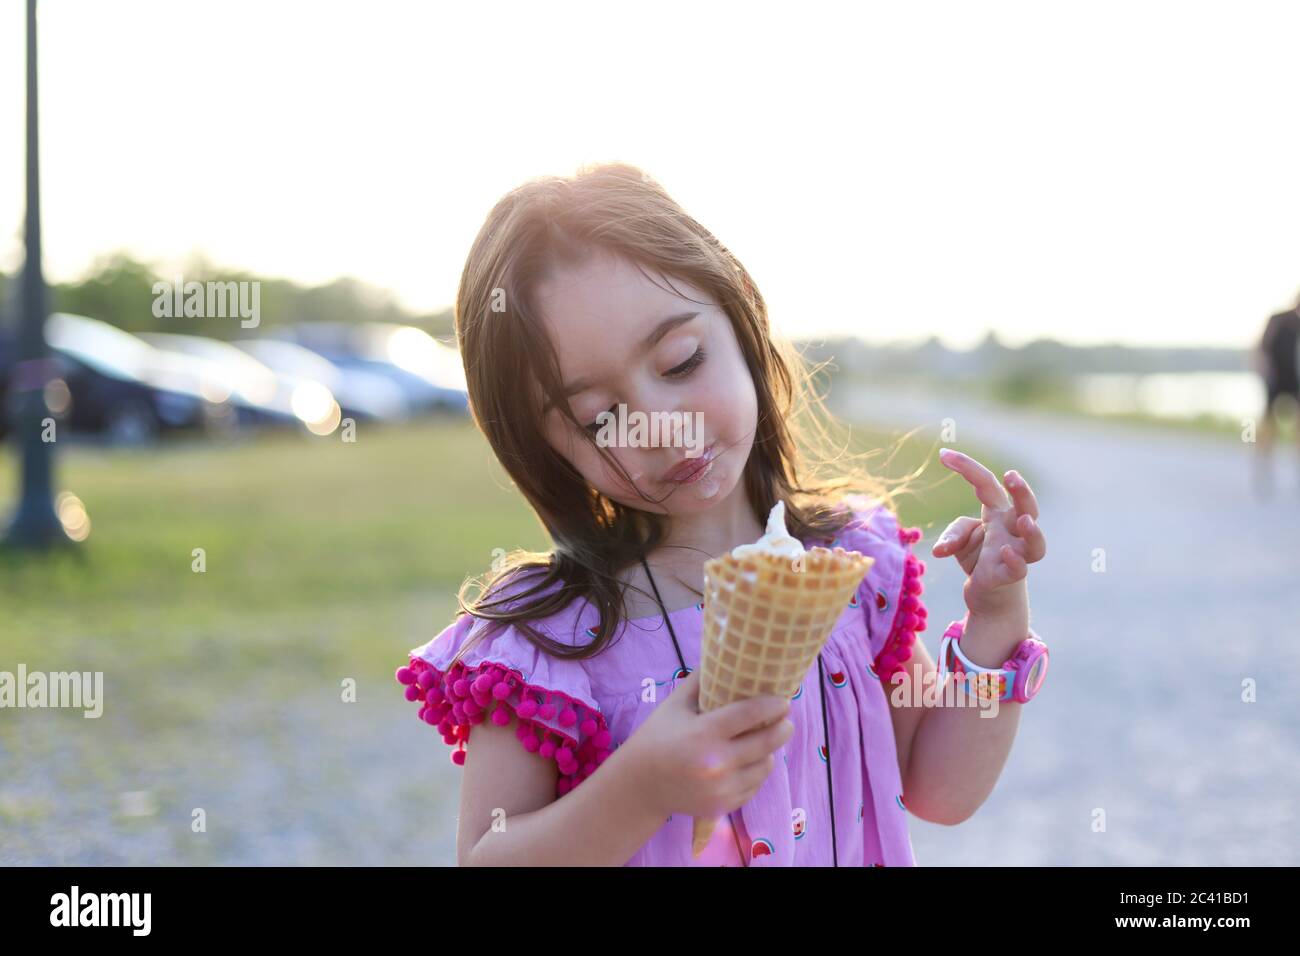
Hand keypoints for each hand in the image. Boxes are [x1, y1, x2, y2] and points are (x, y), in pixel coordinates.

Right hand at [622, 670, 793, 818]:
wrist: (640, 785)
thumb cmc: (657, 738)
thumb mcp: (674, 705)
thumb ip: (699, 681)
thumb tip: (723, 655)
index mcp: (703, 733)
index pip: (749, 714)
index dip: (772, 706)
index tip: (784, 700)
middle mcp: (716, 762)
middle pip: (766, 742)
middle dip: (783, 728)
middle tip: (787, 720)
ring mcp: (722, 788)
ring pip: (764, 766)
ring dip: (770, 752)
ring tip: (767, 741)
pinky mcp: (724, 805)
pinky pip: (754, 786)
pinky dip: (756, 772)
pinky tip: (750, 762)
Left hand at [931, 448, 1046, 618]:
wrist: (988, 593)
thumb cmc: (978, 557)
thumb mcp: (960, 540)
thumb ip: (952, 535)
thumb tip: (941, 549)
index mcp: (998, 514)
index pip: (986, 484)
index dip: (967, 467)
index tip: (944, 455)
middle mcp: (1012, 531)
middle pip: (1026, 507)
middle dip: (1022, 491)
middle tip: (1011, 476)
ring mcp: (1014, 554)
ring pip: (1035, 543)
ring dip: (1033, 531)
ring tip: (1023, 520)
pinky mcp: (1009, 576)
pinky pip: (1019, 568)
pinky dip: (1014, 561)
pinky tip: (1005, 552)